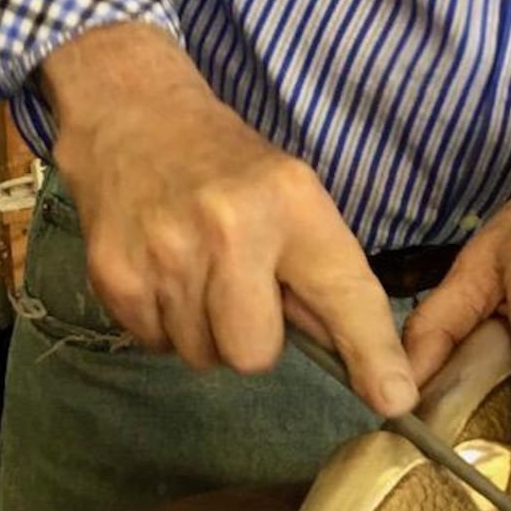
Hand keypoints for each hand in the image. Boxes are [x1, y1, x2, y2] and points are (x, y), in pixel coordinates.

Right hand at [39, 23, 416, 417]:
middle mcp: (231, 229)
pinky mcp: (116, 277)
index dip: (371, 352)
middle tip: (239, 285)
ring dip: (204, 328)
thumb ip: (320, 275)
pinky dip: (163, 321)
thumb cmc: (224, 160)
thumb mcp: (291, 193)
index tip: (394, 399)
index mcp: (291, 202)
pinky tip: (162, 269)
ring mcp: (167, 255)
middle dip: (251, 336)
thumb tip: (364, 366)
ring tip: (195, 268)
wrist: (131, 112)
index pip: (343, 292)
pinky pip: (156, 345)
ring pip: (203, 355)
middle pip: (254, 355)